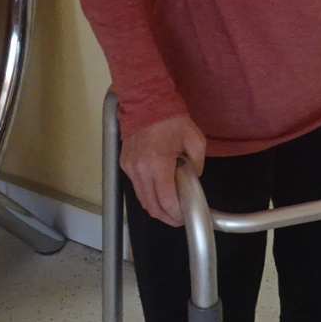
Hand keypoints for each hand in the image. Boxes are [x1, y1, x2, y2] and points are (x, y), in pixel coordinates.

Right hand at [122, 112, 207, 227]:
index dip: (177, 214)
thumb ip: (196, 166)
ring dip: (156, 209)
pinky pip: (136, 187)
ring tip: (170, 210)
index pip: (166, 201)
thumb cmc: (172, 120)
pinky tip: (158, 194)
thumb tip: (192, 181)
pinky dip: (147, 195)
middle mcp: (140, 169)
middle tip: (179, 219)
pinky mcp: (124, 164)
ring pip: (142, 200)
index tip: (186, 217)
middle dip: (167, 217)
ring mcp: (129, 167)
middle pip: (151, 206)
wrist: (146, 102)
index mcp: (158, 164)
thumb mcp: (195, 141)